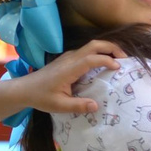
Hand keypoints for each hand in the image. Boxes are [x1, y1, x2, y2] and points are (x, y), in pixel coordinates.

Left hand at [8, 39, 123, 114]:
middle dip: (112, 47)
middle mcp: (70, 59)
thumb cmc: (41, 97)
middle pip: (94, 44)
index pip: (92, 58)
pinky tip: (104, 63)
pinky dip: (99, 53)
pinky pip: (86, 51)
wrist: (25, 89)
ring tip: (119, 60)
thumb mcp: (59, 106)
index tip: (119, 68)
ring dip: (106, 49)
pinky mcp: (68, 59)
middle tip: (125, 58)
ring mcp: (69, 57)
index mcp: (69, 69)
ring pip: (91, 45)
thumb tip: (96, 106)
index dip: (107, 60)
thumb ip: (78, 106)